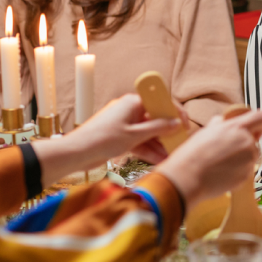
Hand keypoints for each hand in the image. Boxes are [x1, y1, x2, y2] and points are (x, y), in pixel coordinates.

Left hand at [65, 94, 184, 167]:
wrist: (76, 153)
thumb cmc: (102, 139)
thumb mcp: (134, 135)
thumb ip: (157, 128)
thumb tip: (176, 123)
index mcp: (133, 102)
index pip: (160, 102)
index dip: (175, 113)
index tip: (185, 125)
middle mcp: (130, 110)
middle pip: (155, 119)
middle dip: (168, 132)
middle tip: (180, 144)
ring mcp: (125, 124)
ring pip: (148, 132)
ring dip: (159, 144)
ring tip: (172, 156)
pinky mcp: (121, 137)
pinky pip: (140, 141)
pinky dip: (148, 150)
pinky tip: (160, 159)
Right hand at [156, 108, 261, 206]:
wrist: (188, 177)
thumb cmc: (193, 154)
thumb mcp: (206, 130)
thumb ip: (220, 123)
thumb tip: (223, 122)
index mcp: (237, 127)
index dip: (261, 120)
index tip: (257, 124)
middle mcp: (247, 142)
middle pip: (255, 140)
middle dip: (243, 143)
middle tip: (224, 149)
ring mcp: (248, 160)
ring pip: (250, 156)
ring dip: (240, 158)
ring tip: (220, 163)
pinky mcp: (247, 176)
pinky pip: (245, 170)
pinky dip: (236, 171)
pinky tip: (221, 172)